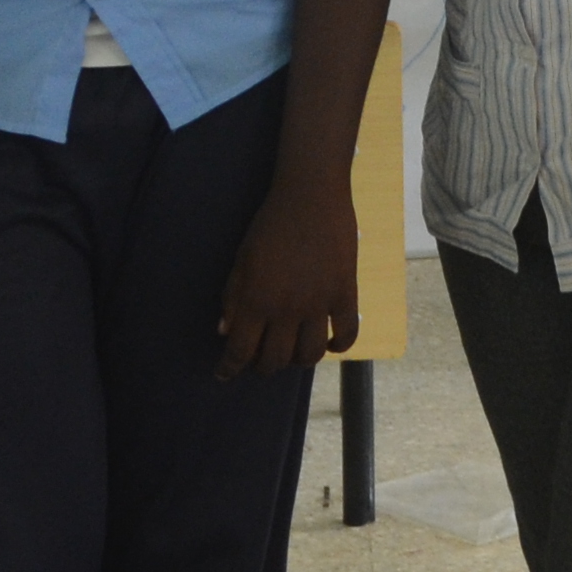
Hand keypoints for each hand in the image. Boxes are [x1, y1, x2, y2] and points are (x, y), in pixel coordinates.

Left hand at [215, 166, 356, 375]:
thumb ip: (232, 297)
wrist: (310, 197)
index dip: (230, 368)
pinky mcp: (345, 295)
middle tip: (261, 360)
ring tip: (293, 352)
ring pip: (310, 355)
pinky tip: (329, 343)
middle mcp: (286, 310)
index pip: (240, 350)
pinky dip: (338, 346)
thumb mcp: (242, 260)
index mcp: (256, 301)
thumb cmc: (270, 225)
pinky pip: (346, 334)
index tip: (225, 374)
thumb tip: (225, 331)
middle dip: (263, 367)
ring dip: (298, 360)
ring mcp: (319, 305)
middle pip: (275, 359)